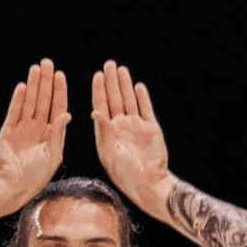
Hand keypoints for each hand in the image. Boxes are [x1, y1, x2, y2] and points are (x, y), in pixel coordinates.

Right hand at [0, 59, 68, 209]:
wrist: (12, 188)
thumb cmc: (36, 177)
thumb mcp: (53, 156)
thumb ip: (59, 135)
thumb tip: (67, 114)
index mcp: (51, 134)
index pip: (57, 107)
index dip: (59, 91)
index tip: (60, 75)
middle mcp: (37, 129)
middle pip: (43, 100)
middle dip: (45, 82)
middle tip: (47, 63)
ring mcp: (22, 129)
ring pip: (29, 102)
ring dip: (32, 86)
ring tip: (35, 69)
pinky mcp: (7, 132)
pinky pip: (14, 112)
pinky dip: (18, 100)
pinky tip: (23, 87)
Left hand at [89, 60, 171, 210]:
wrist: (148, 183)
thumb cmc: (124, 173)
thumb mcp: (109, 153)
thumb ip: (103, 132)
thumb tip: (95, 111)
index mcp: (106, 133)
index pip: (101, 106)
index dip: (99, 90)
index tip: (97, 75)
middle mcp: (120, 127)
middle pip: (115, 99)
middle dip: (111, 82)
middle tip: (108, 64)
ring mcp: (135, 127)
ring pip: (130, 101)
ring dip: (125, 85)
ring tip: (121, 69)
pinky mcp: (151, 129)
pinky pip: (146, 109)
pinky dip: (142, 98)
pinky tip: (138, 86)